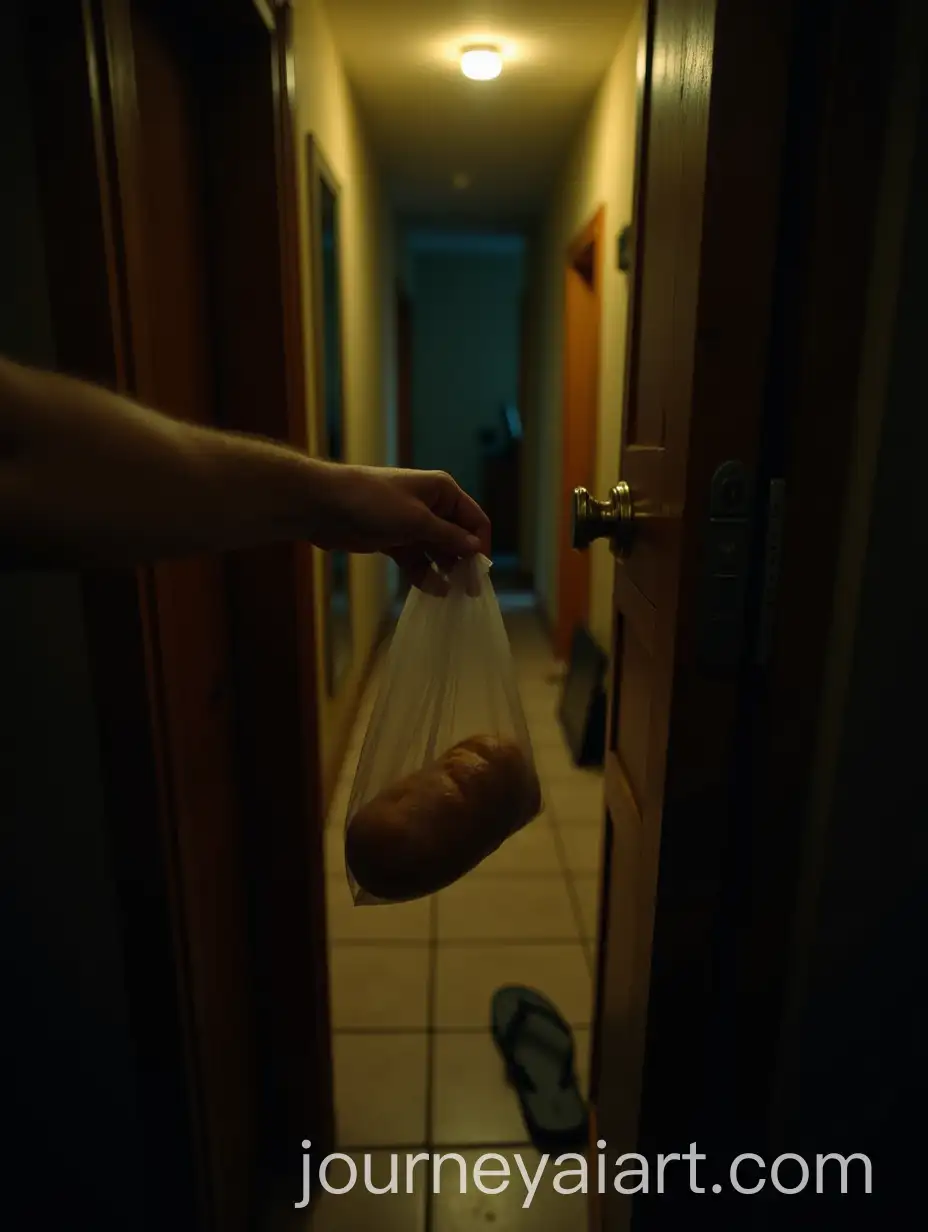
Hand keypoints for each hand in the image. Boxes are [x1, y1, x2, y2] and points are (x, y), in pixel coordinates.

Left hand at [313, 464, 491, 591]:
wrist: (325, 505)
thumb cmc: (374, 503)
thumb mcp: (417, 520)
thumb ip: (448, 536)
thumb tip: (476, 548)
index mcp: (442, 492)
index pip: (475, 520)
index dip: (480, 546)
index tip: (480, 573)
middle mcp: (431, 506)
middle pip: (457, 538)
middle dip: (463, 563)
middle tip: (467, 592)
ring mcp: (411, 525)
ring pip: (436, 552)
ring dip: (444, 572)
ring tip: (452, 597)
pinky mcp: (394, 540)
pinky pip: (416, 560)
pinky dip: (424, 574)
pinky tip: (433, 591)